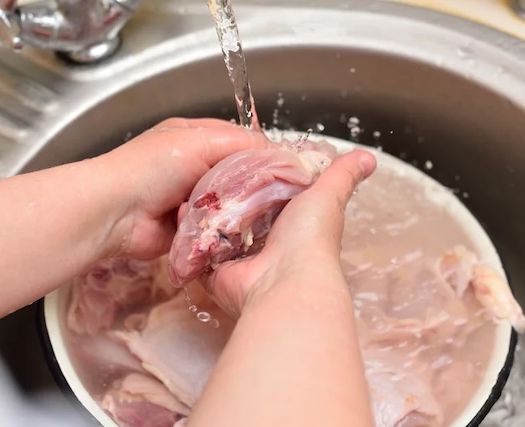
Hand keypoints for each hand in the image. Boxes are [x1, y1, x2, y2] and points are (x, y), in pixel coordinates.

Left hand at [102, 117, 268, 258]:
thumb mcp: (201, 140)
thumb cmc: (153, 167)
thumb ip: (243, 144)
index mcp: (197, 138)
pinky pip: (218, 231)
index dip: (263, 155)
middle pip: (239, 177)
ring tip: (250, 215)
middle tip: (274, 198)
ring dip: (237, 212)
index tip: (286, 171)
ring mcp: (193, 201)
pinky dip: (223, 232)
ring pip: (232, 206)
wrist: (116, 212)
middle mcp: (196, 168)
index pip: (242, 143)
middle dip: (252, 187)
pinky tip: (230, 233)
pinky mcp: (191, 231)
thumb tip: (279, 155)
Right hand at [205, 149, 377, 316]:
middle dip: (225, 197)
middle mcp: (264, 243)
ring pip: (216, 232)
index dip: (256, 180)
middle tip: (207, 172)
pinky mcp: (216, 271)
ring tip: (191, 189)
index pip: (267, 197)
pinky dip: (189, 236)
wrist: (285, 280)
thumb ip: (342, 175)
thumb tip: (369, 157)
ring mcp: (238, 259)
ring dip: (204, 215)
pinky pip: (198, 251)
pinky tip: (181, 213)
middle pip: (239, 214)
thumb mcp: (326, 196)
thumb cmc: (309, 238)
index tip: (239, 157)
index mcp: (289, 224)